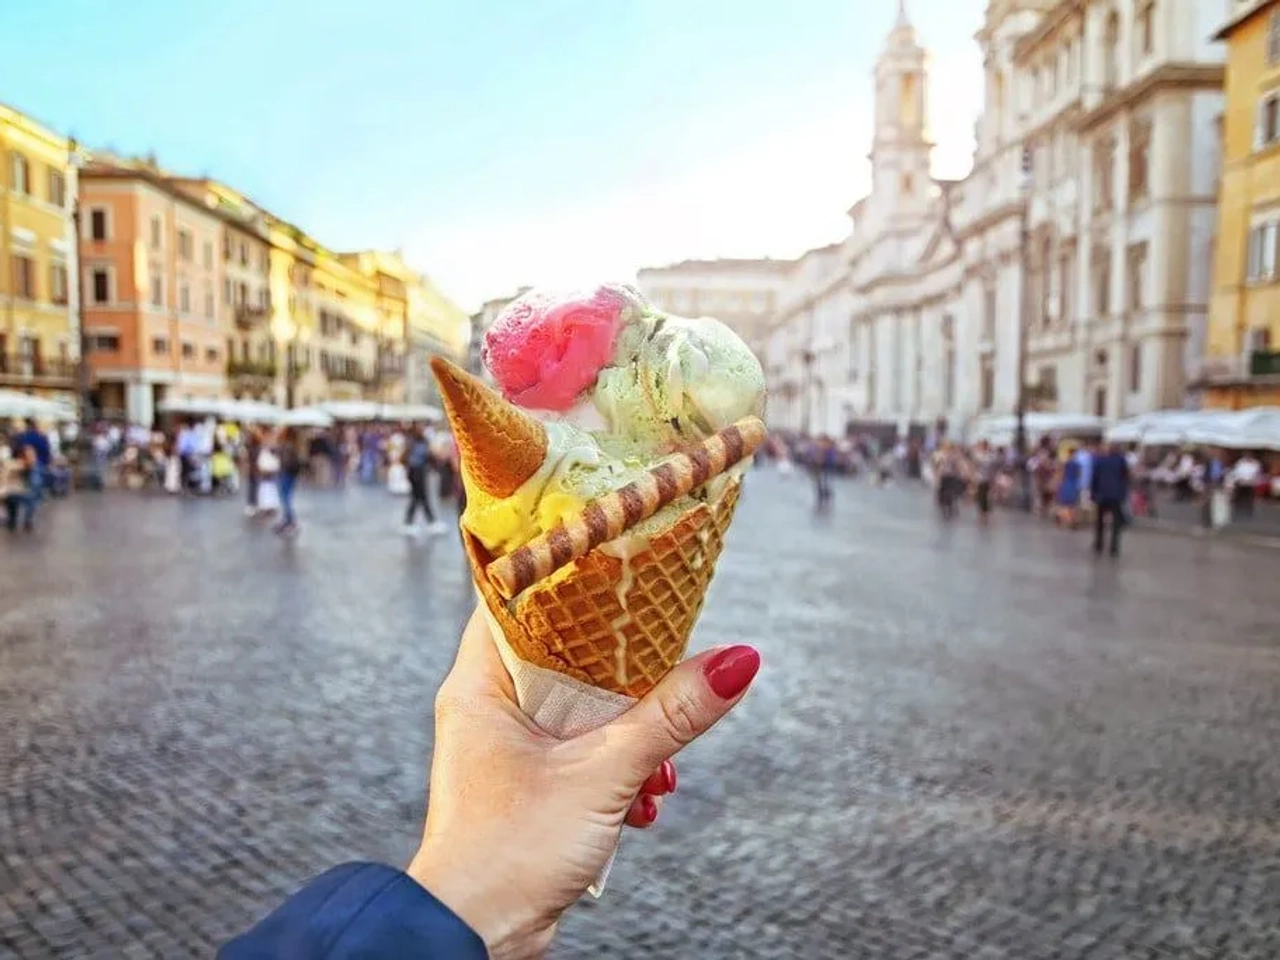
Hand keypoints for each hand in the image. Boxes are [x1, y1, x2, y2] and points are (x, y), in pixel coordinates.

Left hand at [407, 609, 760, 959]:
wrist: (476, 937)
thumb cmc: (503, 857)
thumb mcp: (603, 774)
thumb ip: (669, 716)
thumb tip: (730, 664)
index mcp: (479, 685)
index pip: (519, 600)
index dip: (569, 579)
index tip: (617, 566)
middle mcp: (488, 708)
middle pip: (562, 652)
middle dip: (620, 668)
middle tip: (662, 658)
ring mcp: (508, 748)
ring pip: (581, 707)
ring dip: (628, 728)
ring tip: (658, 752)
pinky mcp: (530, 784)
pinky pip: (583, 750)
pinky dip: (618, 765)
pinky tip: (643, 793)